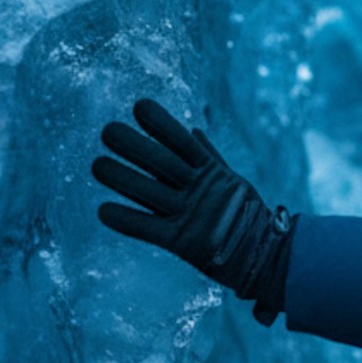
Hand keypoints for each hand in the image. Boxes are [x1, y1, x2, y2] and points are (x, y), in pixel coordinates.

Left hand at [92, 97, 293, 322]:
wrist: (264, 257)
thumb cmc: (246, 216)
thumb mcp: (233, 181)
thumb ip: (210, 156)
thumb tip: (193, 131)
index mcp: (211, 172)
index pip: (182, 141)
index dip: (161, 123)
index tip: (138, 105)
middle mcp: (199, 189)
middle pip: (161, 162)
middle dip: (133, 145)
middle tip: (107, 131)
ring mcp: (190, 214)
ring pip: (148, 191)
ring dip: (120, 178)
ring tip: (96, 165)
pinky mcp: (182, 243)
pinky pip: (148, 228)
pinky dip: (125, 220)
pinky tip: (103, 211)